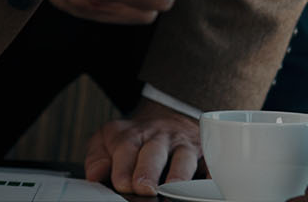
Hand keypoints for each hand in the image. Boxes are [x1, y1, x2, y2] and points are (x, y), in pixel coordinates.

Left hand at [84, 98, 202, 195]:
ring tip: (173, 188)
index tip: (122, 183)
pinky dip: (212, 174)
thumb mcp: (108, 141)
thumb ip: (97, 157)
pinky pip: (211, 164)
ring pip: (184, 157)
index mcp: (132, 134)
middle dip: (149, 170)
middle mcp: (159, 137)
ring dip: (179, 174)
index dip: (123, 166)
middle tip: (144, 187)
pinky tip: (209, 185)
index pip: (126, 147)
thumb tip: (94, 175)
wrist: (169, 118)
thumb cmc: (136, 139)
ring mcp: (184, 145)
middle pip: (154, 151)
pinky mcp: (205, 154)